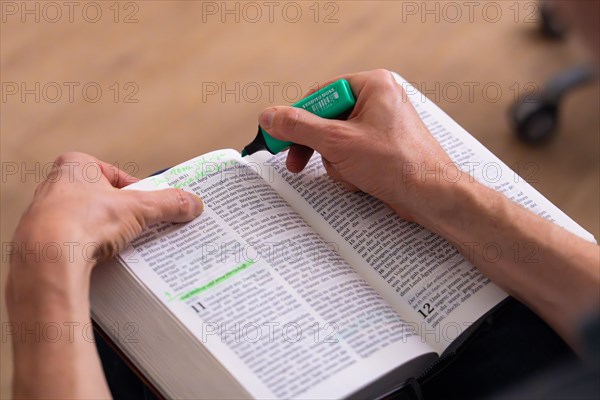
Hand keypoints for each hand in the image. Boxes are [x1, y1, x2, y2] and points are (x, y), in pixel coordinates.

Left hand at [6, 152, 202, 398]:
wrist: (47, 259)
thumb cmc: (84, 220)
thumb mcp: (138, 208)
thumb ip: (168, 203)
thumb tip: (193, 203)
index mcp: (74, 166)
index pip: (115, 175)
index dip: (136, 191)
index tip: (149, 206)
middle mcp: (55, 186)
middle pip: (102, 198)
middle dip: (121, 213)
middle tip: (139, 227)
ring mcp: (44, 215)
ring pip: (86, 221)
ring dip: (104, 232)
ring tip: (121, 246)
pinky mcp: (39, 242)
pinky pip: (73, 242)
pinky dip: (88, 249)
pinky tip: (100, 260)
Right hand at [258, 69, 456, 223]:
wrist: (433, 196)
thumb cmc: (397, 163)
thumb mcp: (337, 142)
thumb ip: (299, 127)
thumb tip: (269, 116)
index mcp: (373, 85)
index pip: (320, 95)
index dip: (299, 119)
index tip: (279, 137)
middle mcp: (379, 100)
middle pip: (327, 120)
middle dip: (318, 147)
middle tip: (296, 162)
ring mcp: (382, 126)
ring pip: (337, 141)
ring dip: (336, 162)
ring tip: (351, 174)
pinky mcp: (383, 148)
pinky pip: (352, 154)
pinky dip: (350, 170)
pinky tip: (362, 180)